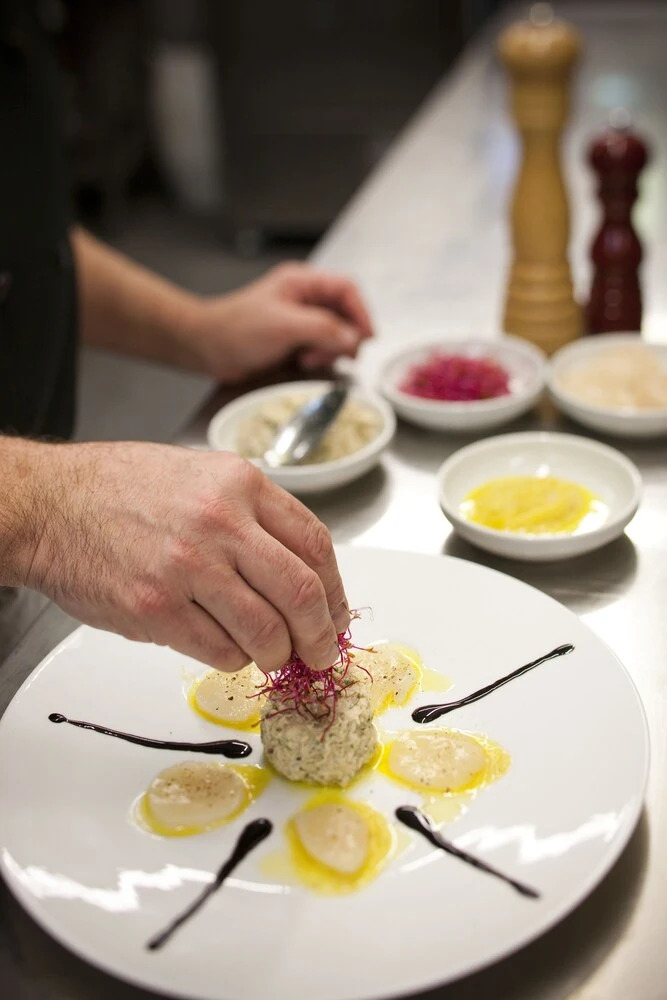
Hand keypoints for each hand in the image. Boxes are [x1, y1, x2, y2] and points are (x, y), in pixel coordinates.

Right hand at [23, 442, 349, 670]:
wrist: (51, 504)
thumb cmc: (122, 488)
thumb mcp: (203, 475)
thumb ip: (253, 516)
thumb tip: (301, 573)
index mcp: (241, 484)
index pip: (316, 544)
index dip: (336, 590)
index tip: (336, 615)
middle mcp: (221, 522)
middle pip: (302, 593)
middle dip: (320, 636)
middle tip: (320, 655)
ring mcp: (188, 567)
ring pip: (266, 632)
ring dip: (277, 655)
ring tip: (270, 657)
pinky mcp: (156, 608)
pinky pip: (220, 651)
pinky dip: (233, 659)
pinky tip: (224, 648)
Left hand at [186, 262, 373, 381]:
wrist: (207, 349)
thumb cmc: (236, 329)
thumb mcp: (284, 325)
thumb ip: (322, 329)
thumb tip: (352, 338)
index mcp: (302, 283)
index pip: (347, 290)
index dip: (361, 313)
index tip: (367, 337)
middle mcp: (304, 298)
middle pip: (345, 314)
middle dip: (344, 336)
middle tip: (337, 355)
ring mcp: (299, 320)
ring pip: (335, 334)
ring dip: (329, 350)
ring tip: (310, 360)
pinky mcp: (294, 340)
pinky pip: (320, 348)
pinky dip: (319, 358)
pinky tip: (303, 363)